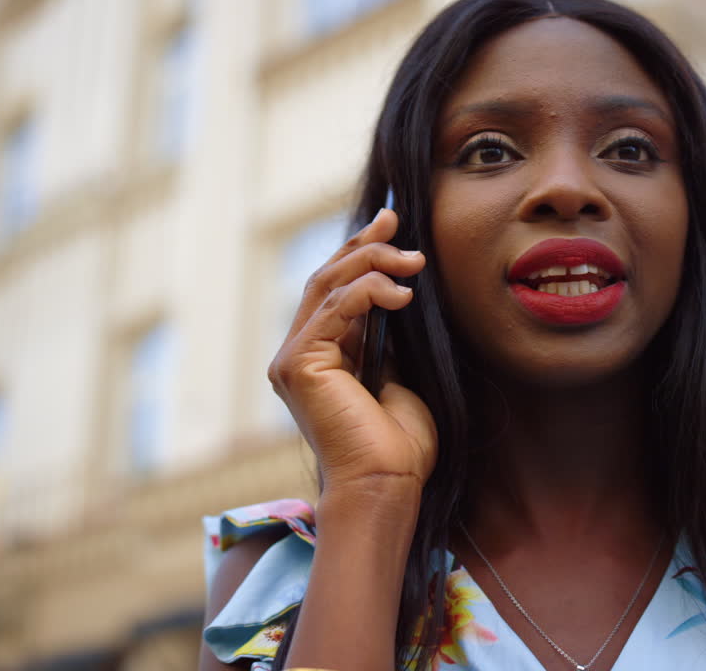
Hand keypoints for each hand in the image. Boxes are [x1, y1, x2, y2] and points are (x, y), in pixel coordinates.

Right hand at [268, 208, 435, 494]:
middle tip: (398, 222)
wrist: (388, 483)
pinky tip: (401, 295)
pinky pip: (334, 308)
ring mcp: (292, 359)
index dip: (359, 250)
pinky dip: (369, 291)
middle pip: (326, 279)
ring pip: (327, 285)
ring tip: (414, 261)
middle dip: (364, 245)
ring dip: (373, 264)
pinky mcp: (298, 364)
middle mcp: (297, 355)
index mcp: (320, 356)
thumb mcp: (399, 373)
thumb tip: (399, 290)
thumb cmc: (399, 443)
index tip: (391, 221)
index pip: (334, 289)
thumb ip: (387, 335)